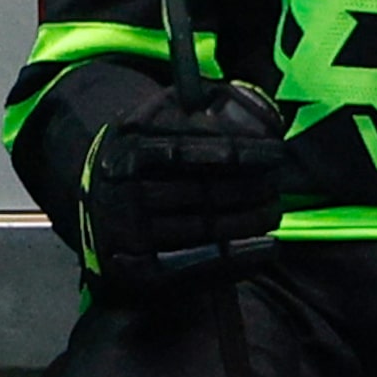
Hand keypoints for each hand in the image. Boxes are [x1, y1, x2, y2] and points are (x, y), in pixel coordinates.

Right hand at [77, 81, 283, 298]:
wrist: (98, 201)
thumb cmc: (143, 156)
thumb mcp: (154, 120)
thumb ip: (196, 107)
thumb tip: (253, 110)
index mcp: (126, 148)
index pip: (184, 148)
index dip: (235, 151)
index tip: (274, 152)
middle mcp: (123, 190)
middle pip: (198, 191)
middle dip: (248, 188)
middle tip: (277, 183)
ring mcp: (129, 232)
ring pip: (202, 228)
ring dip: (248, 221)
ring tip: (273, 209)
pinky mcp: (137, 267)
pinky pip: (194, 268)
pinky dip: (235, 260)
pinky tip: (266, 247)